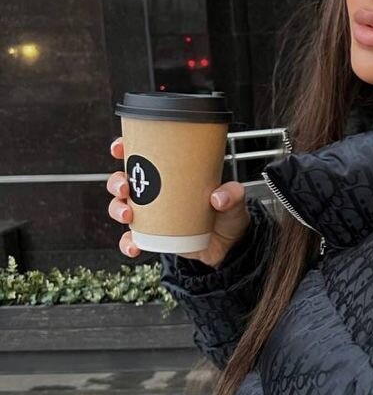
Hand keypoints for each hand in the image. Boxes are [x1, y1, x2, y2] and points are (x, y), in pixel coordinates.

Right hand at [106, 136, 251, 267]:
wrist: (229, 246)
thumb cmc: (227, 214)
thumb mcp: (234, 200)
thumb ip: (232, 194)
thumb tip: (218, 197)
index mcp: (169, 173)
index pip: (141, 155)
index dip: (123, 148)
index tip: (119, 148)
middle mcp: (155, 192)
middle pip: (123, 180)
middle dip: (116, 182)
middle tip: (125, 187)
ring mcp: (150, 215)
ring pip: (120, 207)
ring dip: (116, 209)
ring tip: (128, 214)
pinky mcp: (151, 237)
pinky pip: (131, 239)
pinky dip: (127, 243)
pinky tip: (134, 246)